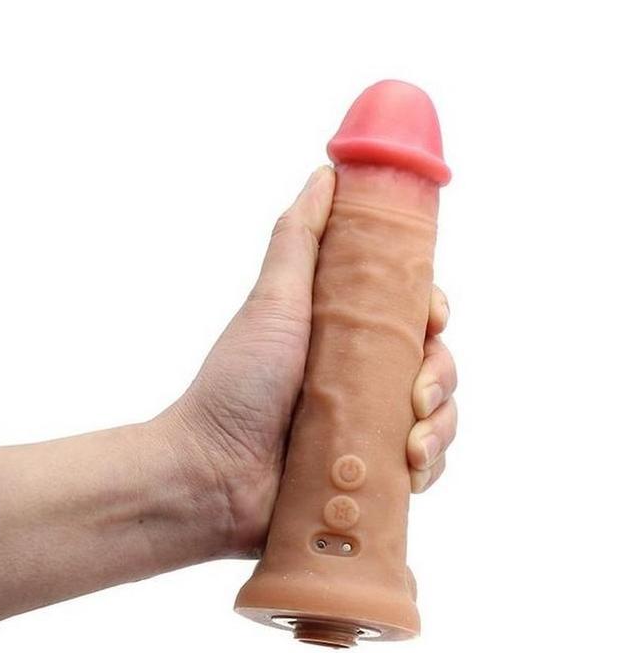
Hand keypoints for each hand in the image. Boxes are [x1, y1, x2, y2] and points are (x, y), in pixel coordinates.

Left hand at [164, 166, 456, 555]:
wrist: (211, 476)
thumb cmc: (235, 388)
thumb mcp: (271, 303)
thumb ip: (298, 241)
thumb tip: (327, 174)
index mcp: (343, 338)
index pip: (411, 316)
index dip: (433, 314)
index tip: (432, 319)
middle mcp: (359, 382)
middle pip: (434, 366)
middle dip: (442, 378)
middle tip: (419, 397)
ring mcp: (366, 432)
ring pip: (437, 419)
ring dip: (442, 428)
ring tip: (414, 448)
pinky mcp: (368, 478)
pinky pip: (422, 470)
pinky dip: (429, 468)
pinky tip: (412, 473)